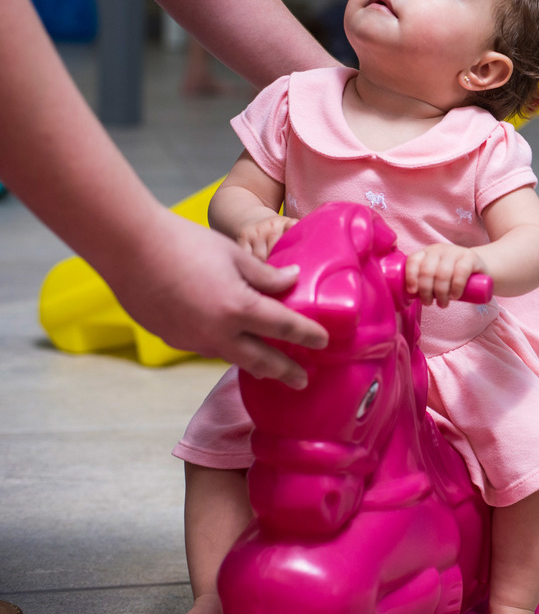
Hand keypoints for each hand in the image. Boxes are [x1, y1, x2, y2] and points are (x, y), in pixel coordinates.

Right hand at [106, 211, 326, 389]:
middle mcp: (216, 333)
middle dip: (284, 372)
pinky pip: (205, 347)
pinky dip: (223, 347)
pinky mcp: (171, 339)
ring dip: (252, 362)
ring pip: (230, 356)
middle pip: (260, 361)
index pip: (285, 328)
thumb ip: (266, 274)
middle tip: (302, 381)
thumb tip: (293, 279)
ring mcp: (191, 340)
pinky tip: (227, 341)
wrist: (129, 248)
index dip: (308, 335)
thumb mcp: (234, 254)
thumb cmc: (184, 243)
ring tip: (268, 364)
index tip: (324, 341)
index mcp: (238, 309)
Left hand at [405, 243, 486, 307]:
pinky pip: (460, 272)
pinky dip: (456, 287)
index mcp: (426, 253)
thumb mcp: (435, 276)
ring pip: (442, 274)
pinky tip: (455, 295)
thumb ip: (423, 283)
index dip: (411, 276)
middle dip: (426, 291)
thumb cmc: (452, 277)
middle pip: (427, 271)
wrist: (479, 269)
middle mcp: (439, 249)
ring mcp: (455, 251)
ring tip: (443, 304)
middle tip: (429, 303)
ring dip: (441, 293)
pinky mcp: (471, 257)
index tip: (413, 292)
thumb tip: (407, 299)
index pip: (413, 261)